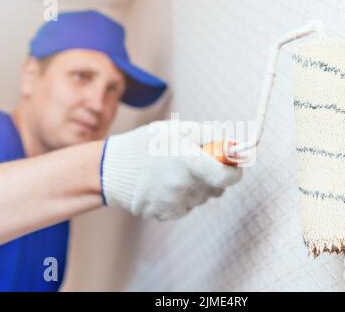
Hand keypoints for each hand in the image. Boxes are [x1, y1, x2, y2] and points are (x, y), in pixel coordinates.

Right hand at [100, 120, 242, 219]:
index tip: (232, 164)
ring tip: (174, 172)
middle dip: (213, 176)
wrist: (110, 169)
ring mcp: (175, 203)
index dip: (234, 171)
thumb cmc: (146, 144)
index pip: (228, 177)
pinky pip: (186, 207)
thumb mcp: (177, 129)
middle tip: (197, 163)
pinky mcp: (166, 214)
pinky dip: (181, 197)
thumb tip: (232, 145)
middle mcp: (185, 186)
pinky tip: (165, 185)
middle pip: (217, 189)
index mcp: (190, 162)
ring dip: (196, 186)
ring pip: (201, 198)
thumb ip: (209, 135)